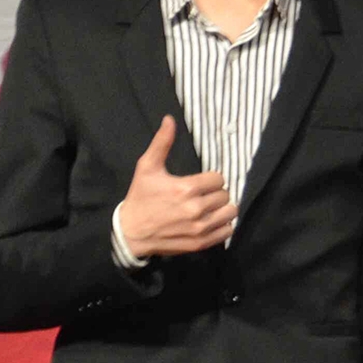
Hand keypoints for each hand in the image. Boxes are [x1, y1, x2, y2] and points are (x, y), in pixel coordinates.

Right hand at [116, 118, 234, 257]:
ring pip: (230, 212)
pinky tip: (211, 221)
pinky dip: (223, 225)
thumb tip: (170, 119)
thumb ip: (162, 143)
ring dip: (222, 209)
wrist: (131, 233)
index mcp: (186, 188)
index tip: (200, 183)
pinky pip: (227, 231)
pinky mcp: (200, 243)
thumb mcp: (147, 167)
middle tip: (201, 195)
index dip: (210, 179)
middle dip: (215, 193)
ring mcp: (199, 228)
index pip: (218, 179)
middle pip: (225, 195)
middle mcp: (196, 209)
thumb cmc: (140, 197)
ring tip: (209, 207)